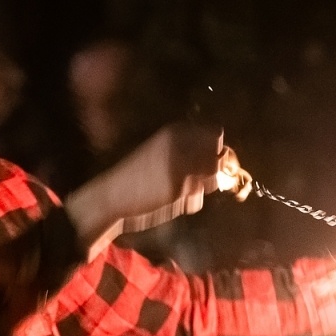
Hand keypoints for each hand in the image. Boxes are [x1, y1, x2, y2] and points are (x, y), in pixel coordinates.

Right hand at [65, 121, 224, 256]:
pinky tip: (170, 201)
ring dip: (203, 187)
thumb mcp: (161, 154)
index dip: (216, 150)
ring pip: (214, 177)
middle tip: (200, 180)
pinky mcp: (178, 186)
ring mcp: (181, 164)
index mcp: (175, 131)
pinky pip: (198, 198)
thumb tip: (224, 159)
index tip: (208, 164)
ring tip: (180, 191)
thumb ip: (189, 154)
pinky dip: (190, 203)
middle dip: (216, 168)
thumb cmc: (136, 177)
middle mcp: (181, 143)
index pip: (215, 133)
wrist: (112, 196)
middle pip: (220, 154)